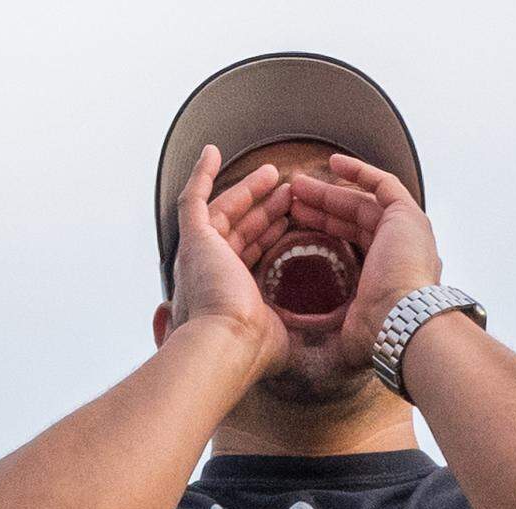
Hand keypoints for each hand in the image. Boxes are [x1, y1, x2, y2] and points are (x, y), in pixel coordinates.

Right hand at [169, 144, 290, 376]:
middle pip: (241, 228)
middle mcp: (210, 273)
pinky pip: (193, 199)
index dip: (271, 236)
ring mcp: (200, 254)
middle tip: (290, 192)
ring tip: (273, 174)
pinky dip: (201, 174)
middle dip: (266, 209)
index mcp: (229, 294)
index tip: (292, 224)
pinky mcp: (194, 240)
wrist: (227, 346)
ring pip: (225, 211)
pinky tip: (212, 152)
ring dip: (248, 191)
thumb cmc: (254, 350)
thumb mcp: (284, 334)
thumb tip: (322, 336)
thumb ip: (296, 326)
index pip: (251, 254)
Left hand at [289, 154, 441, 366]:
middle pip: (356, 219)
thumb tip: (301, 343)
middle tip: (291, 200)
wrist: (402, 325)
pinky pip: (384, 184)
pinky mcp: (408, 216)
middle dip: (322, 208)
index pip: (354, 242)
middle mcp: (402, 249)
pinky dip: (360, 172)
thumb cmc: (376, 335)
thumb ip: (330, 326)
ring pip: (364, 201)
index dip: (325, 230)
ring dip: (332, 191)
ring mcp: (408, 231)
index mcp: (390, 273)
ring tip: (298, 185)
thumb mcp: (346, 329)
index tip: (296, 224)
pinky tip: (333, 163)